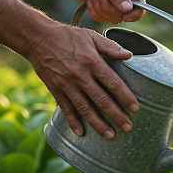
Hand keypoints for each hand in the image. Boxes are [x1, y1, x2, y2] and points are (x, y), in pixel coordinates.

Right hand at [28, 21, 139, 138]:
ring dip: (98, 124)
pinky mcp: (55, 89)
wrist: (36, 37)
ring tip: (110, 135)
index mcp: (92, 61)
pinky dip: (73, 122)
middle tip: (127, 127)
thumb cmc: (68, 36)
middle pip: (101, 100)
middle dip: (116, 115)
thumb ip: (111, 47)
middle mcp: (80, 75)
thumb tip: (130, 55)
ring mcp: (66, 84)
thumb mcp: (91, 36)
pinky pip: (65, 108)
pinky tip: (81, 133)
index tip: (135, 108)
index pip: (113, 82)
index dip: (125, 96)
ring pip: (85, 108)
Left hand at [65, 0, 144, 23]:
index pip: (140, 5)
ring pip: (114, 19)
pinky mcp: (104, 9)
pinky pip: (103, 20)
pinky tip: (90, 0)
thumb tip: (128, 8)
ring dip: (100, 9)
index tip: (124, 15)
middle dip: (109, 7)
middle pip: (125, 15)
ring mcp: (114, 3)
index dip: (134, 13)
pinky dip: (94, 12)